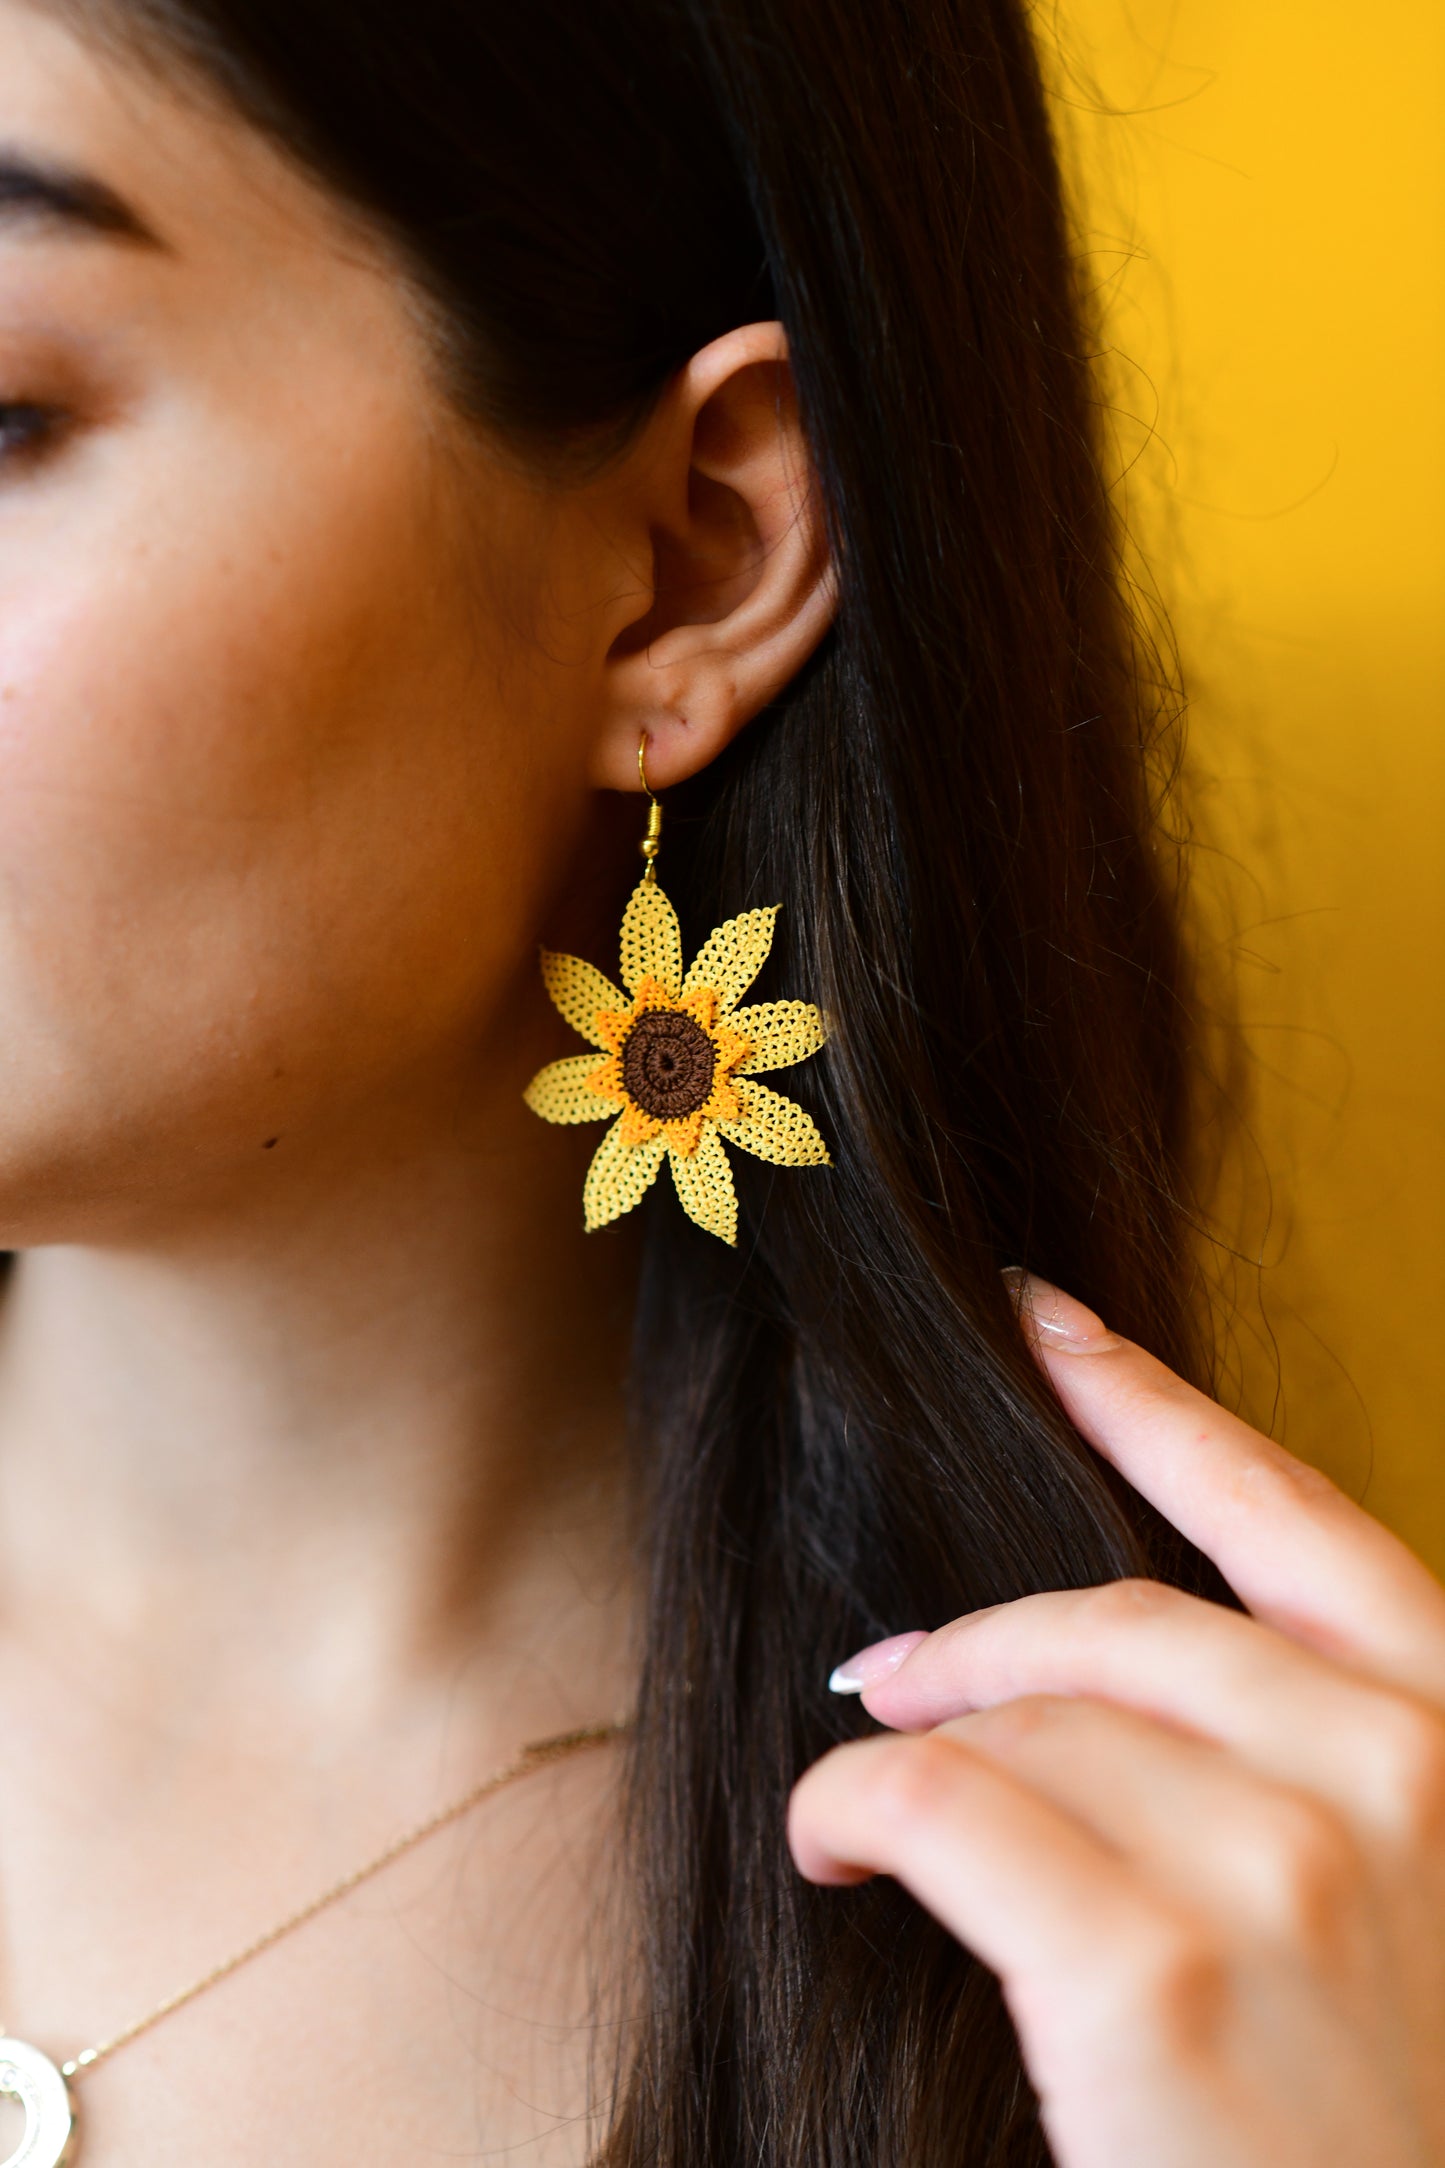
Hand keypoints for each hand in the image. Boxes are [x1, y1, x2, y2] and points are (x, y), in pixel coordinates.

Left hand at [788, 1275, 1444, 2167]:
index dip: (1146, 1396)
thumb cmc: (1374, 2124)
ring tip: (870, 1800)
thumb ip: (1293, 1760)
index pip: (1288, 1511)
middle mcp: (1395, 1774)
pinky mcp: (1158, 1974)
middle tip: (891, 1673)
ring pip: (1019, 1725)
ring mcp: (1286, 1869)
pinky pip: (939, 1807)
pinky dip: (854, 1811)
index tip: (1039, 1312)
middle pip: (1112, 1622)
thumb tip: (1083, 1665)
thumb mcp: (1398, 1908)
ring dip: (918, 1753)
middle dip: (977, 1643)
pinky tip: (833, 1845)